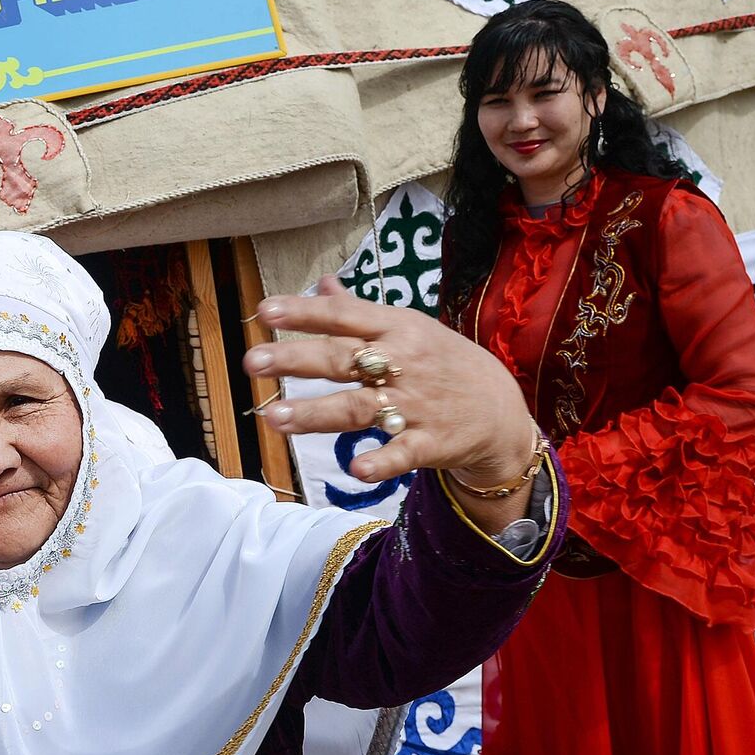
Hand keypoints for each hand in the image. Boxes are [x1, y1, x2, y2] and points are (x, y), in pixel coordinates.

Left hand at [244, 276, 534, 485]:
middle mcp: (402, 363)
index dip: (304, 312)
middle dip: (296, 360)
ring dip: (316, 413)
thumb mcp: (408, 327)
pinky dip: (380, 462)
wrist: (501, 410)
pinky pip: (401, 453)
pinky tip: (355, 470)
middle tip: (252, 362)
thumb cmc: (442, 363)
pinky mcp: (429, 443)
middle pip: (342, 359)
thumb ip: (359, 311)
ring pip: (359, 408)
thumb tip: (323, 283)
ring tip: (274, 418)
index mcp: (396, 328)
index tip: (263, 311)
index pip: (344, 316)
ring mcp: (415, 404)